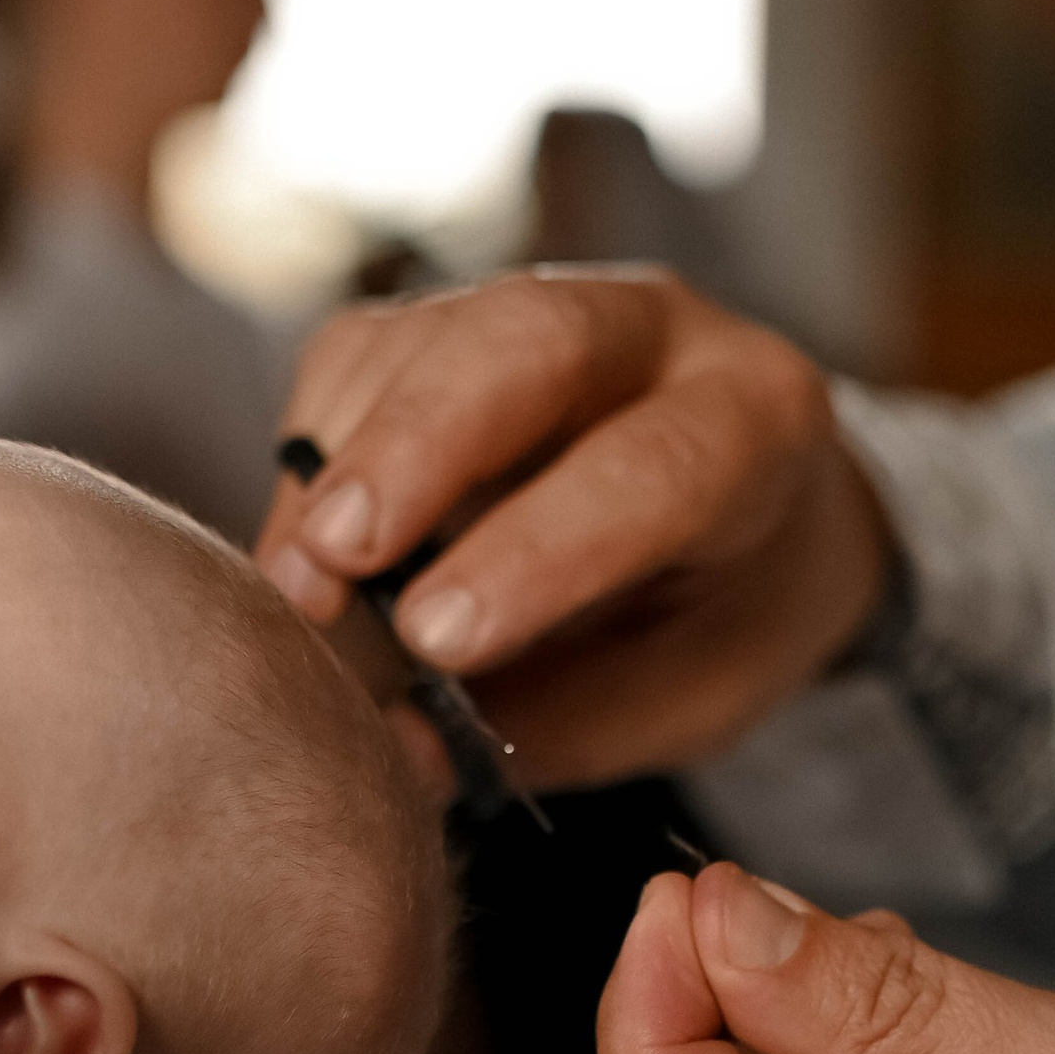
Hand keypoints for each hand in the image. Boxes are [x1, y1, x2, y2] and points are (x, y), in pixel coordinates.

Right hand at [256, 269, 892, 787]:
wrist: (754, 506)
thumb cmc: (724, 610)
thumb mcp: (693, 693)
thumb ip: (563, 724)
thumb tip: (402, 751)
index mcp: (755, 424)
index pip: (651, 468)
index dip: (537, 549)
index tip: (435, 640)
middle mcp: (654, 331)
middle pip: (527, 339)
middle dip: (416, 447)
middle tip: (333, 560)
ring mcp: (543, 302)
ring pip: (425, 340)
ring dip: (342, 461)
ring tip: (299, 586)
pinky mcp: (449, 317)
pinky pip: (360, 354)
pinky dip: (317, 451)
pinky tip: (308, 545)